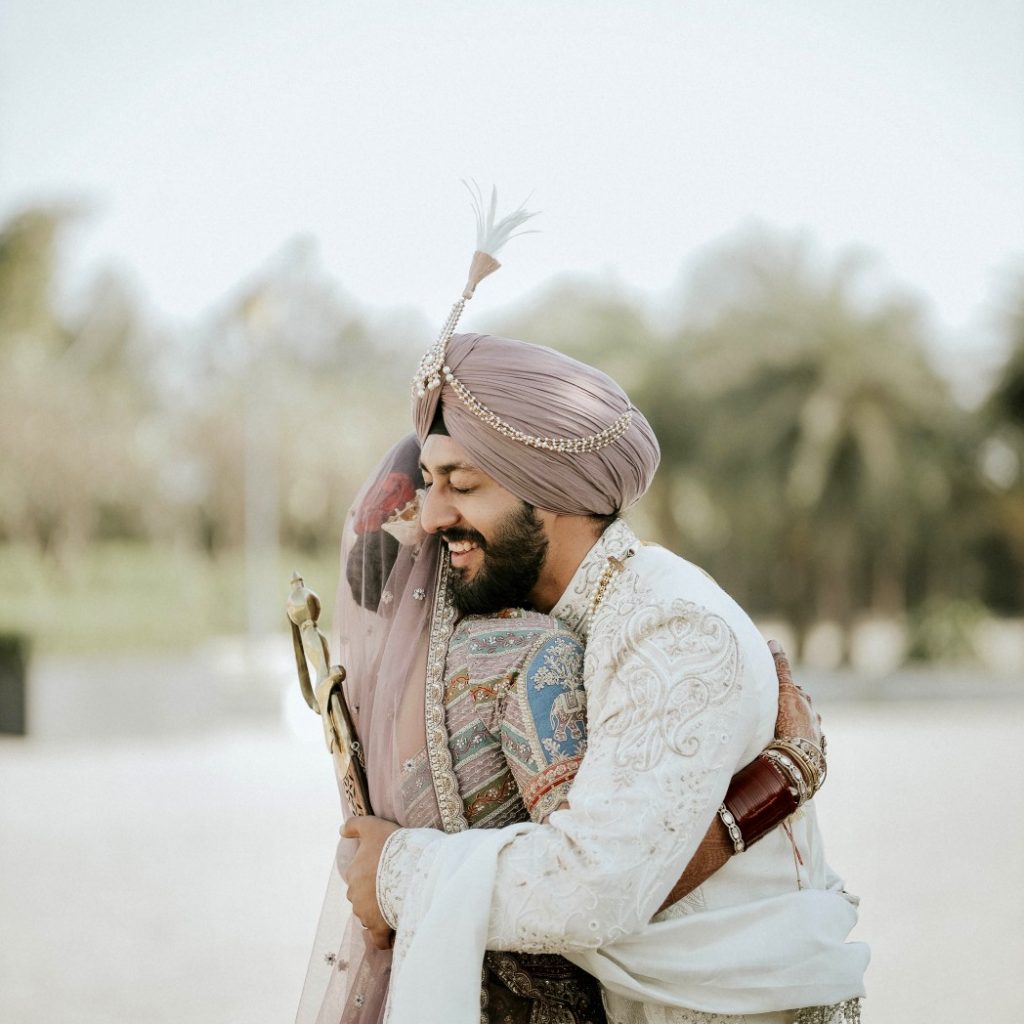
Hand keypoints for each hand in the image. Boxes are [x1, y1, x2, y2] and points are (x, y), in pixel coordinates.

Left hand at [341, 816, 400, 949]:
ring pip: (370, 917)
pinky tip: (392, 935)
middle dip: (375, 898)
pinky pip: (378, 939)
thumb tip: (340, 830)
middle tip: (394, 891)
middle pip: (363, 898)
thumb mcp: (372, 826)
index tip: (386, 876)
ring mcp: (365, 912)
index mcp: (353, 873)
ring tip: (398, 908)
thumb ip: (355, 825)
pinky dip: (384, 939)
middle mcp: (354, 894)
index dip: (372, 877)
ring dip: (380, 915)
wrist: (407, 868)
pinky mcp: (378, 927)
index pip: (358, 878)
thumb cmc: (391, 846)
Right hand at [769, 639, 823, 749]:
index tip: (770, 689)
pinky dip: (797, 742)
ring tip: (779, 731)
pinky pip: (804, 743)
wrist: (799, 757)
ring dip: (793, 726)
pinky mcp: (813, 752)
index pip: (791, 689)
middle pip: (798, 706)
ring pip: (802, 725)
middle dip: (788, 706)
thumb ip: (780, 669)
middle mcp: (811, 716)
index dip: (780, 688)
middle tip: (770, 709)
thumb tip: (774, 641)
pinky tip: (790, 747)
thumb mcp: (783, 691)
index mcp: (803, 700)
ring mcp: (813, 734)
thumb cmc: (790, 722)